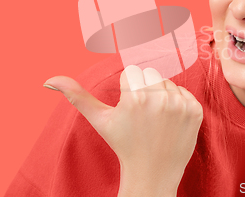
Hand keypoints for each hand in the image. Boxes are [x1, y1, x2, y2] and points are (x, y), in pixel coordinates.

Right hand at [43, 66, 203, 195]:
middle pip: (150, 73)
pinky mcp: (195, 110)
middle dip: (144, 88)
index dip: (128, 90)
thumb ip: (77, 96)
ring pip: (167, 81)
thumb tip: (48, 80)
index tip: (130, 110)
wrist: (152, 173)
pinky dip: (176, 102)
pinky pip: (183, 91)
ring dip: (161, 94)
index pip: (131, 72)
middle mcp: (161, 97)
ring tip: (155, 118)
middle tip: (142, 114)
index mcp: (136, 96)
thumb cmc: (123, 144)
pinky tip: (169, 120)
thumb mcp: (100, 120)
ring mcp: (181, 104)